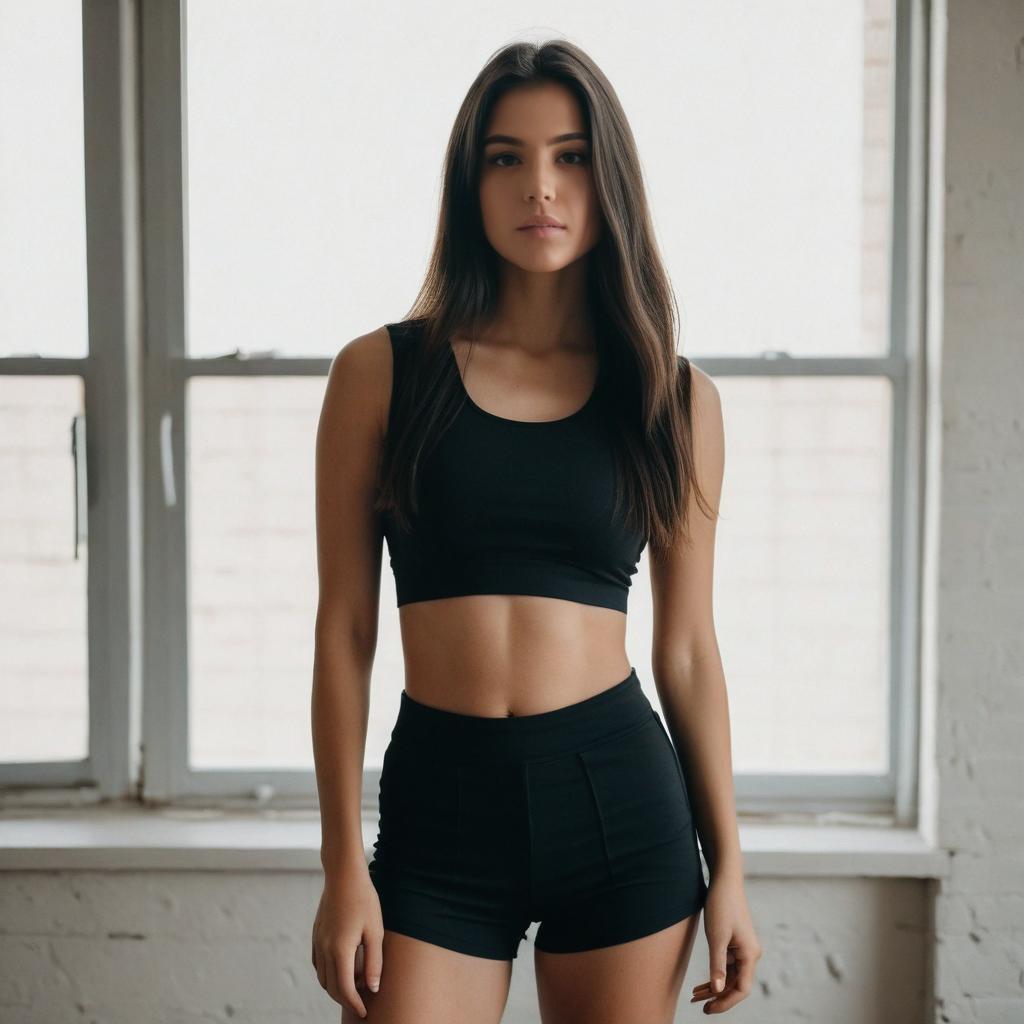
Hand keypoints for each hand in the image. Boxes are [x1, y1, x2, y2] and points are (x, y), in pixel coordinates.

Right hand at [311, 865, 383, 1018]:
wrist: (344, 875)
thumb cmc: (364, 900)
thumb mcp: (375, 931)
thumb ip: (374, 962)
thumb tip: (373, 988)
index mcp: (340, 950)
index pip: (345, 989)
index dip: (355, 1004)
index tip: (365, 1012)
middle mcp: (325, 949)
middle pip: (332, 987)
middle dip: (346, 999)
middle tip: (362, 1003)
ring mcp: (318, 941)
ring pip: (323, 977)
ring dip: (336, 988)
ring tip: (355, 987)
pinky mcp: (316, 934)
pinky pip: (319, 964)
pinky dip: (328, 974)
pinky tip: (341, 970)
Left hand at [690, 872, 761, 1013]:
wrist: (724, 881)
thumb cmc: (721, 906)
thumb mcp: (716, 937)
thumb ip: (717, 965)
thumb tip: (717, 990)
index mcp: (750, 955)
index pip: (741, 989)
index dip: (725, 1002)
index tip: (708, 1009)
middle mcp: (750, 954)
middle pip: (736, 985)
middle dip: (717, 996)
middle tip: (697, 1004)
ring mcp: (744, 949)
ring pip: (730, 977)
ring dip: (714, 987)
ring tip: (695, 996)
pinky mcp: (736, 944)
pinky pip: (727, 966)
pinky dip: (715, 975)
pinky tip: (702, 983)